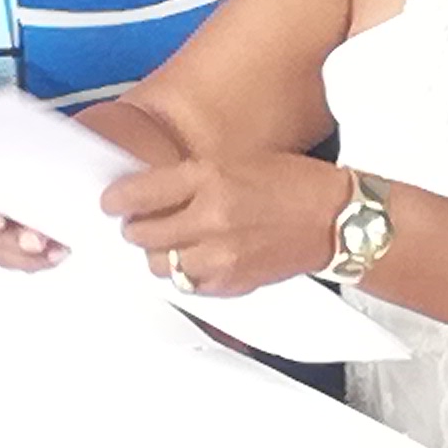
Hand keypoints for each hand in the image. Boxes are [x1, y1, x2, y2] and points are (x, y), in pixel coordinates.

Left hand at [97, 151, 353, 297]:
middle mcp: (210, 217)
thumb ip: (189, 179)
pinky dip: (186, 274)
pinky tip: (200, 259)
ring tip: (172, 243)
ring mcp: (220, 254)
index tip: (110, 202)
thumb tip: (147, 194)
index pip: (138, 193)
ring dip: (159, 255)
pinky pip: (188, 285)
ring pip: (159, 265)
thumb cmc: (292, 184)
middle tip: (140, 223)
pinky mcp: (232, 282)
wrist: (336, 219)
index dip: (116, 199)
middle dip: (136, 227)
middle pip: (141, 233)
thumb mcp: (235, 161)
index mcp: (209, 177)